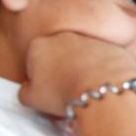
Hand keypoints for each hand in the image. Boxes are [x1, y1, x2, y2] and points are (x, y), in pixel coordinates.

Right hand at [19, 32, 135, 116]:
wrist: (102, 87)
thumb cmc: (64, 92)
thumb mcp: (32, 99)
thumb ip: (25, 91)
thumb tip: (28, 90)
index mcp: (39, 45)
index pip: (34, 62)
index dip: (41, 81)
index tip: (48, 93)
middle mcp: (64, 36)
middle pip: (59, 56)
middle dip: (62, 72)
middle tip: (67, 92)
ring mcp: (89, 39)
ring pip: (83, 58)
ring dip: (83, 71)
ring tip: (86, 91)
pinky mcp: (110, 46)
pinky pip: (104, 61)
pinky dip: (103, 71)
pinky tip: (102, 85)